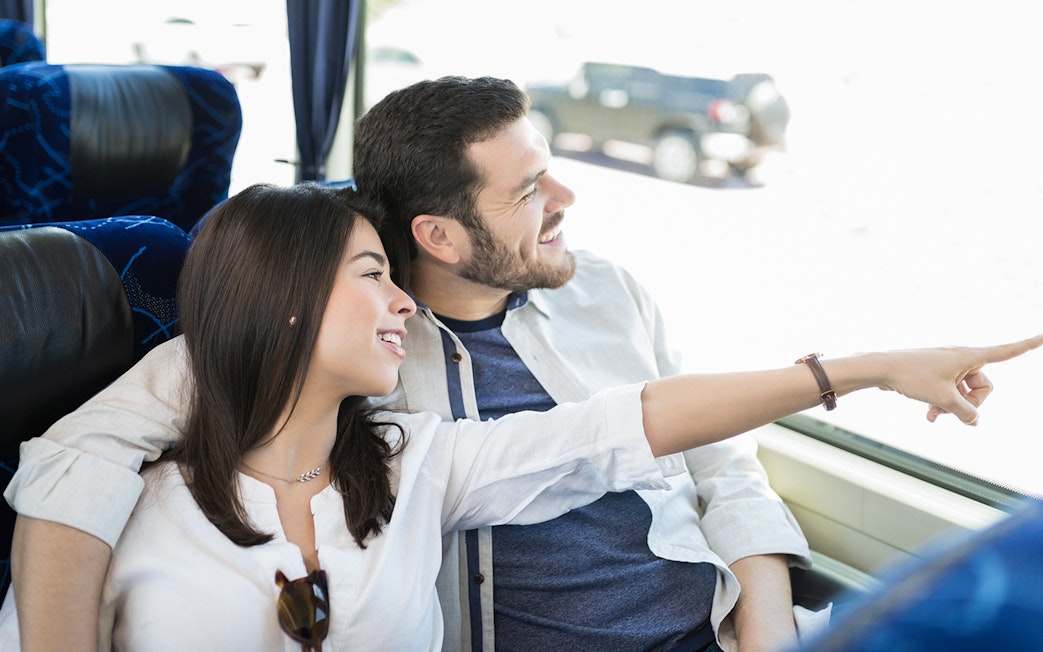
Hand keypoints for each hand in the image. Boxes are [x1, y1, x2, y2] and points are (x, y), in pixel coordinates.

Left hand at [877, 333, 1042, 425]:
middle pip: (982, 386)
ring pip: (963, 392)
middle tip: (951, 412)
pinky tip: (930, 417)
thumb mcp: (944, 399)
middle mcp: (961, 357)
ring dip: (953, 406)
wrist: (881, 369)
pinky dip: (943, 404)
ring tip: (934, 415)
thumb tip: (974, 421)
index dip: (1028, 345)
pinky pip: (948, 391)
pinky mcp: (935, 372)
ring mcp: (947, 365)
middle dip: (971, 403)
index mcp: (969, 356)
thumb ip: (965, 412)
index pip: (1007, 351)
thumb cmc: (912, 377)